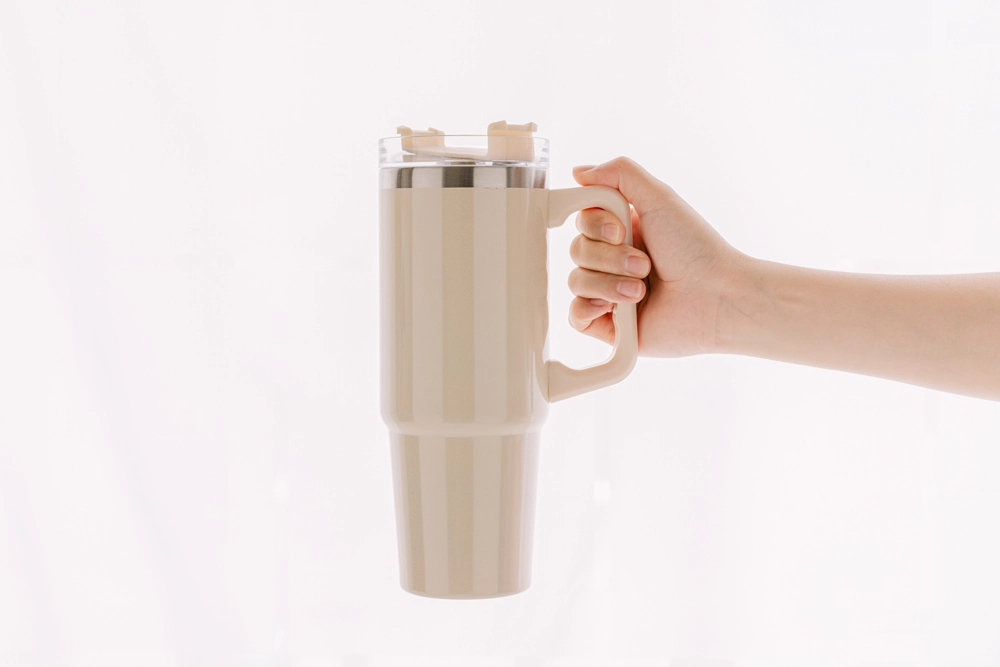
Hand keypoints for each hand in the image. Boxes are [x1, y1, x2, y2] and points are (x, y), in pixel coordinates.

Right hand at [568, 157, 744, 356]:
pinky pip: (576, 315)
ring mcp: (611, 294)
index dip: (594, 225)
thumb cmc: (697, 249)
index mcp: (624, 231)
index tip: (619, 231)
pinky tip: (616, 309)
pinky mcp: (610, 326)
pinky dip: (591, 309)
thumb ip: (620, 173)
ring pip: (576, 282)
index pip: (582, 221)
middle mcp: (615, 261)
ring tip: (641, 291)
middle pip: (577, 250)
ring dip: (608, 284)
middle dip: (609, 258)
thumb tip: (578, 172)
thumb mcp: (660, 197)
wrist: (715, 298)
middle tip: (645, 265)